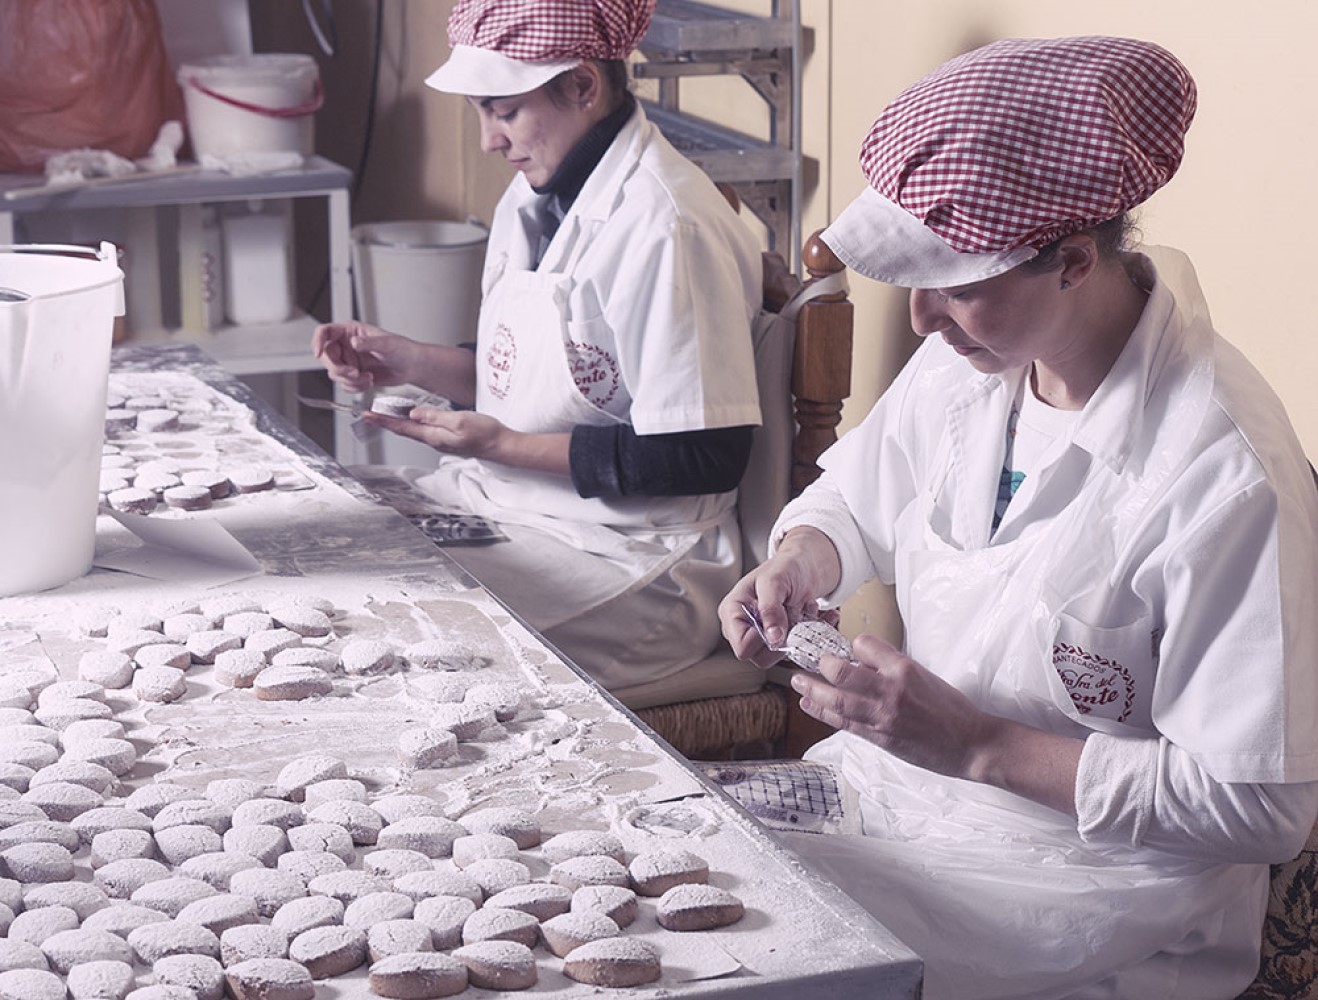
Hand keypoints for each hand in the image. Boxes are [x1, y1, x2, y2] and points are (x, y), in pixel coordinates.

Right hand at [311, 321, 417, 392]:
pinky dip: (355, 387)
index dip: (317, 341)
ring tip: (368, 378)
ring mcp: (349, 361)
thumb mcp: (386, 344)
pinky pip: (344, 384)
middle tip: (355, 373)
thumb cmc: (402, 349)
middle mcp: (346, 346)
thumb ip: (369, 342)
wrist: (411, 367)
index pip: (324, 332)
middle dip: (339, 369)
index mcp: (350, 331)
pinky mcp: (353, 375)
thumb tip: (354, 341)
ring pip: (334, 374)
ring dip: (350, 380)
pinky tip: (368, 382)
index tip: (318, 353)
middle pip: (326, 357)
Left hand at [365, 407, 506, 460]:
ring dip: (398, 423)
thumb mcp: (459, 420)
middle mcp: (435, 440)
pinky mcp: (449, 439)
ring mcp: (442, 441)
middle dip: (386, 422)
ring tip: (385, 415)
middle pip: (405, 430)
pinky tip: (413, 419)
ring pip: (414, 431)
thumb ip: (435, 417)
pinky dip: (413, 424)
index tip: (368, 415)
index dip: (384, 421)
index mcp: (434, 436)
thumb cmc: (485, 434)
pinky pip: (425, 431)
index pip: (403, 427)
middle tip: (369, 415)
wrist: (502, 446)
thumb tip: (414, 413)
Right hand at [717, 527, 842, 667]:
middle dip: (784, 638)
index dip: (763, 640)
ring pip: (780, 655)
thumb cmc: (785, 567)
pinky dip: (811, 635)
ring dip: (799, 636)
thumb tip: (773, 637)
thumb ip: (770, 608)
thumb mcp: (774, 581)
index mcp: (733, 612)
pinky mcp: (780, 639)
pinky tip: (814, 615)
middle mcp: (744, 627)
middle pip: (761, 657)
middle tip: (794, 615)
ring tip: (803, 611)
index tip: (779, 621)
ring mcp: (763, 635)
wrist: (805, 565)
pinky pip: (795, 650)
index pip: (742, 647)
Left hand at [793, 634, 998, 779]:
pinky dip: (823, 712)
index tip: (848, 649)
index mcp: (905, 669)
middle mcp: (891, 690)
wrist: (971, 744)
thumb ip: (893, 669)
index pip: (865, 645)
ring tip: (798, 682)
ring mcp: (883, 715)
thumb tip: (863, 663)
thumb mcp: (925, 676)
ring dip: (812, 690)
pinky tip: (809, 705)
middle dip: (822, 665)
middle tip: (812, 661)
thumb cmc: (951, 710)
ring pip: (837, 700)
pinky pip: (844, 722)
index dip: (853, 645)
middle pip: (842, 672)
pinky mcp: (880, 737)